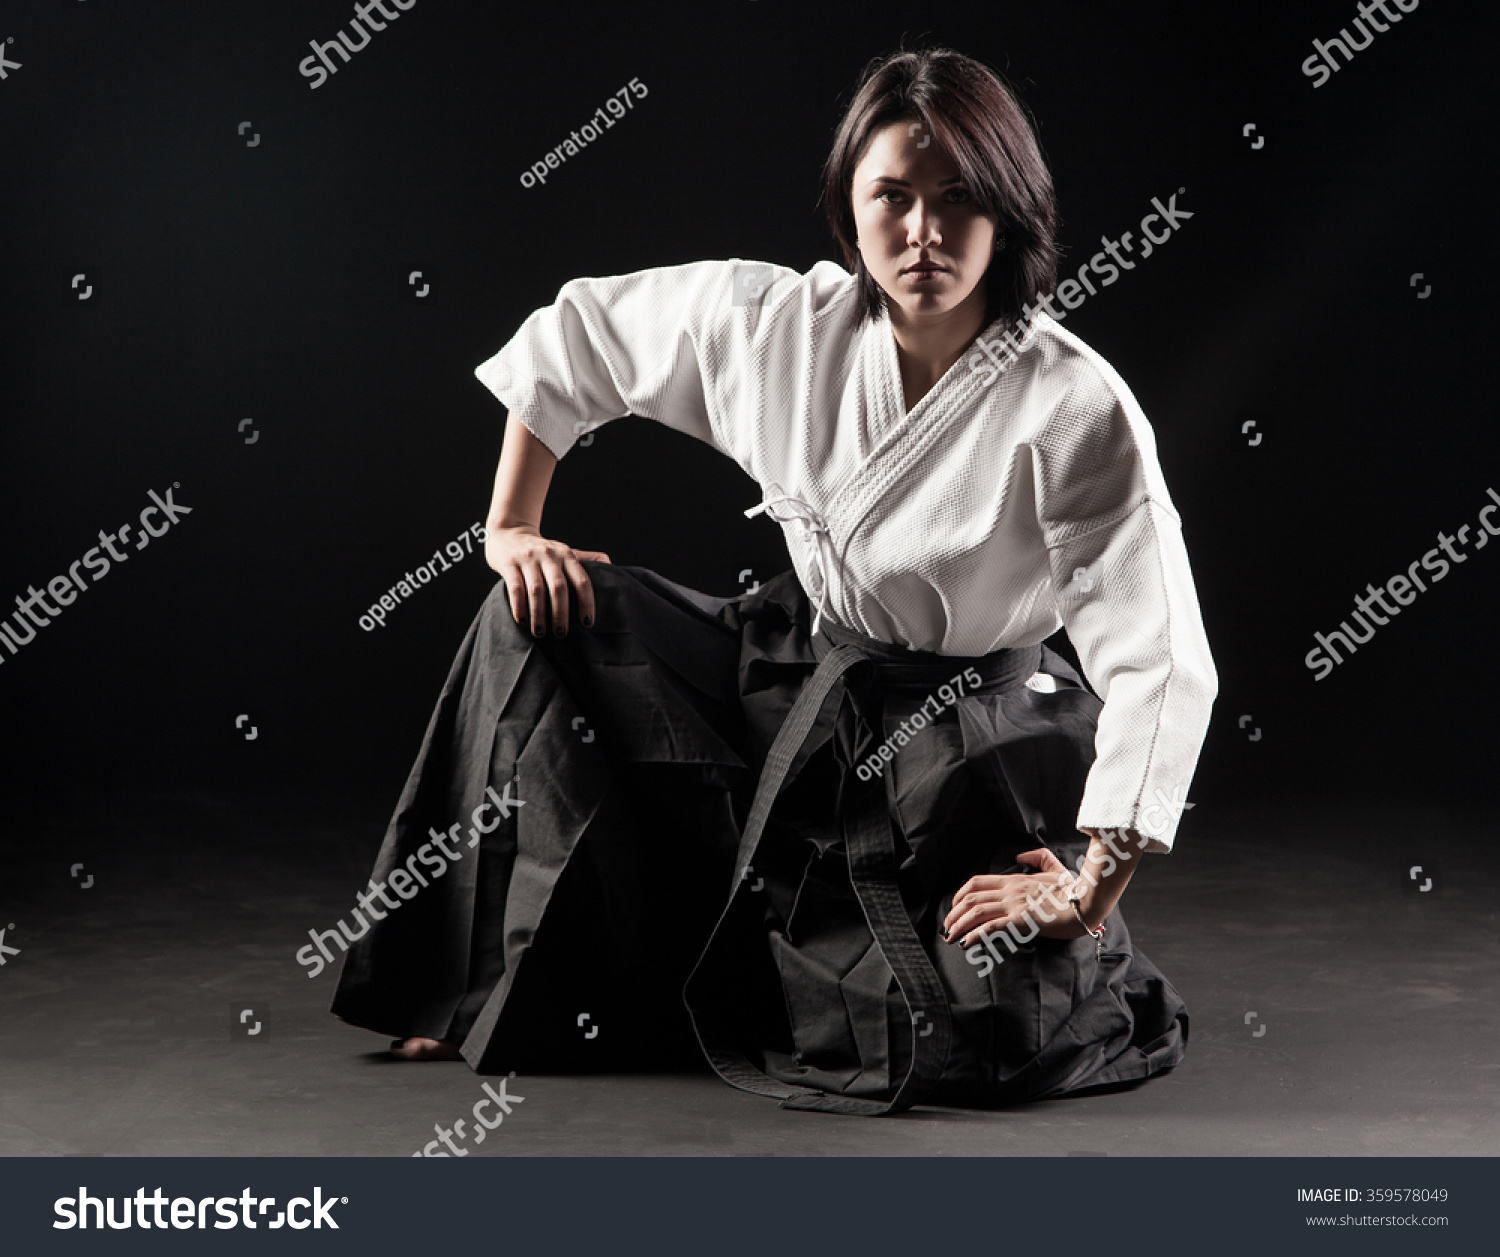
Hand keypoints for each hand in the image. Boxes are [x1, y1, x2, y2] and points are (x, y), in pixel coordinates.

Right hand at [485, 524, 610, 636]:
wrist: (508, 531)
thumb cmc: (541, 549)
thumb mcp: (564, 551)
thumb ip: (586, 559)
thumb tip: (611, 565)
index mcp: (566, 555)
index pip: (581, 580)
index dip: (586, 602)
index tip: (587, 623)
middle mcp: (549, 555)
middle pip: (559, 587)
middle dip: (561, 613)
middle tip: (561, 633)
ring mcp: (528, 559)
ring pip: (537, 590)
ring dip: (539, 614)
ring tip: (540, 633)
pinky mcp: (509, 563)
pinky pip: (515, 588)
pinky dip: (520, 607)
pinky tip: (522, 621)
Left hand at [942, 847, 1091, 946]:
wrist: (1086, 903)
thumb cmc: (1072, 890)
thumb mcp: (1054, 868)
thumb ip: (1037, 857)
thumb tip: (1020, 855)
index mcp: (1014, 879)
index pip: (977, 882)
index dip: (959, 895)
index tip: (954, 907)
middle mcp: (1010, 890)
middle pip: (971, 898)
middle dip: (953, 914)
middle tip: (946, 927)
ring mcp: (1014, 905)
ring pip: (976, 912)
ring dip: (959, 925)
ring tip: (950, 937)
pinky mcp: (1021, 921)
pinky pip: (991, 927)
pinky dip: (975, 935)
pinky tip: (967, 943)